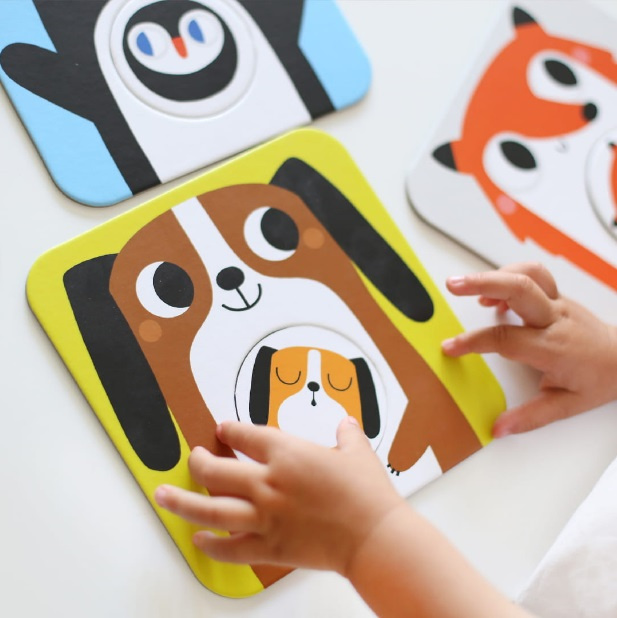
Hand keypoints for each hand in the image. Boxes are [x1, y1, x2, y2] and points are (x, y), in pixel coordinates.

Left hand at [154, 417, 403, 574]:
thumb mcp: (358, 452)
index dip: (229, 431)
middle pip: (215, 470)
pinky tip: (198, 540)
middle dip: (198, 462)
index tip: (221, 430)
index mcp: (287, 453)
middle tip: (192, 458)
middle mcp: (267, 482)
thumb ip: (346, 435)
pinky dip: (210, 546)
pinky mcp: (269, 546)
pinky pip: (229, 547)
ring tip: (163, 495)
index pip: (245, 435)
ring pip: (209, 509)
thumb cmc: (366, 493)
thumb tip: (345, 425)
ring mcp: (264, 516)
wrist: (373, 535)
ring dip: (182, 501)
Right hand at [441, 262, 616, 435]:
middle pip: (518, 288)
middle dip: (482, 282)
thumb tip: (498, 428)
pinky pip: (533, 276)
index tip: (451, 347)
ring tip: (468, 286)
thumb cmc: (598, 379)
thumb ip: (529, 417)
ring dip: (495, 275)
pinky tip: (491, 295)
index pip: (506, 338)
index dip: (474, 341)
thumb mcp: (566, 405)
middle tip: (453, 285)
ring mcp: (557, 304)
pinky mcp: (557, 297)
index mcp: (553, 347)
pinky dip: (507, 277)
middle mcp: (555, 319)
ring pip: (527, 274)